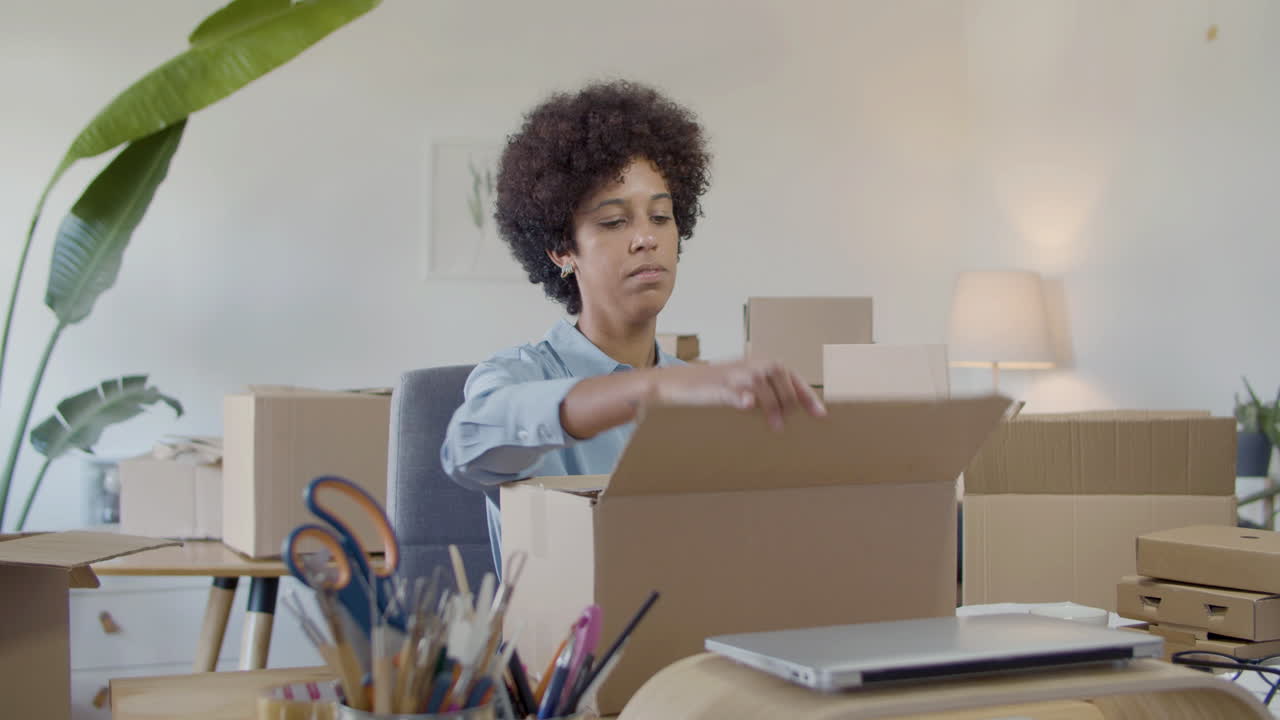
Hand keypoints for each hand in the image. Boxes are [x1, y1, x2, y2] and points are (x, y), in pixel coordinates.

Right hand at [647, 360, 826, 429]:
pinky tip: (748, 404)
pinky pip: (732, 389)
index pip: (790, 376)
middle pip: (780, 377)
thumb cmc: (711, 389)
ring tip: (776, 425)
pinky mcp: (714, 386)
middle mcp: (747, 365)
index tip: (821, 415)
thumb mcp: (741, 388)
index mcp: (757, 365)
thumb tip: (789, 414)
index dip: (807, 395)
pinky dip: (742, 396)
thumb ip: (764, 396)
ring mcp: (731, 374)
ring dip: (772, 404)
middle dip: (788, 401)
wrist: (674, 384)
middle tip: (785, 423)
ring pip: (761, 383)